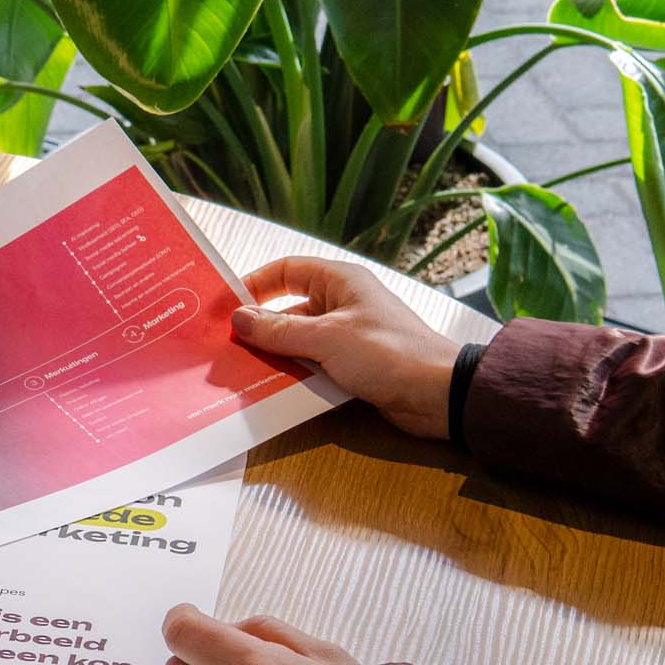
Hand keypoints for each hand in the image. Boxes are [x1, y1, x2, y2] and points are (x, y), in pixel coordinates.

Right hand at [230, 256, 462, 438]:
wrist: (437, 394)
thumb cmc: (388, 353)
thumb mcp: (326, 339)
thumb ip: (279, 330)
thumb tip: (239, 319)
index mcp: (340, 281)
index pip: (287, 270)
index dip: (255, 284)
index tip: (227, 306)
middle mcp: (342, 303)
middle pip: (288, 307)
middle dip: (260, 327)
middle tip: (227, 345)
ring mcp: (347, 335)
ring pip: (298, 339)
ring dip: (275, 354)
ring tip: (242, 369)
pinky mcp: (351, 364)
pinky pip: (312, 363)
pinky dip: (294, 373)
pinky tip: (272, 387)